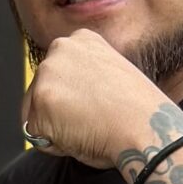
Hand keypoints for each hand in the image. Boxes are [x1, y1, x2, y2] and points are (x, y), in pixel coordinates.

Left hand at [22, 28, 163, 169]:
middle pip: (42, 93)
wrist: (146, 125)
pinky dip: (54, 144)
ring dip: (57, 128)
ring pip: (37, 114)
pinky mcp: (41, 99)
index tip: (97, 104)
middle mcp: (60, 48)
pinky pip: (36, 134)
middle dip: (60, 113)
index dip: (75, 99)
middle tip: (93, 119)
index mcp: (80, 39)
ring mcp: (48, 72)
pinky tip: (81, 135)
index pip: (59, 77)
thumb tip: (66, 97)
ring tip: (89, 125)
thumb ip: (84, 78)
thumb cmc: (137, 111)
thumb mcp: (109, 77)